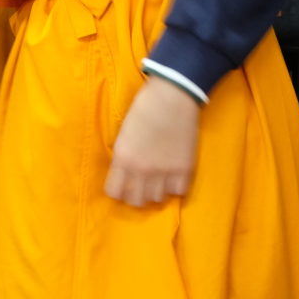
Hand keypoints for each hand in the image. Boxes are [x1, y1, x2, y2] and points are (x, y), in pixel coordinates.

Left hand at [104, 76, 200, 206]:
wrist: (172, 97)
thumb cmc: (144, 107)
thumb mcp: (124, 132)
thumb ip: (123, 155)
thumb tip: (123, 171)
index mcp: (123, 158)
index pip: (114, 192)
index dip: (118, 190)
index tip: (122, 185)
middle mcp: (141, 169)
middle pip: (136, 201)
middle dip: (136, 195)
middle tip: (141, 185)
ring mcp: (164, 172)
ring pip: (157, 199)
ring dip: (157, 191)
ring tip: (158, 179)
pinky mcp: (184, 170)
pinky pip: (179, 192)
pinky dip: (176, 186)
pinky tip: (174, 175)